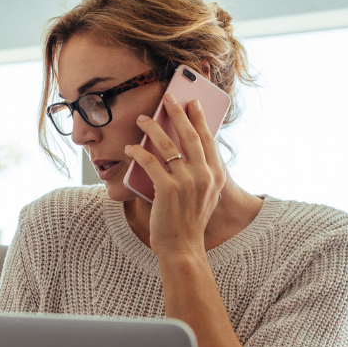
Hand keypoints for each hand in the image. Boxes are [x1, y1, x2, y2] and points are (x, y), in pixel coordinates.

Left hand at [124, 93, 225, 255]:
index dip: (199, 118)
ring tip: (142, 119)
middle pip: (189, 135)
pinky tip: (130, 148)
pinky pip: (150, 161)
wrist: (182, 248)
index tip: (191, 102)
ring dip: (152, 127)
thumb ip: (201, 174)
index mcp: (216, 176)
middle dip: (177, 113)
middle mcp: (205, 176)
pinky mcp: (167, 189)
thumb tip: (184, 148)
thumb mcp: (204, 196)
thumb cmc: (188, 222)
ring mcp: (187, 182)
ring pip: (167, 145)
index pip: (207, 139)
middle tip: (167, 98)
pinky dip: (138, 151)